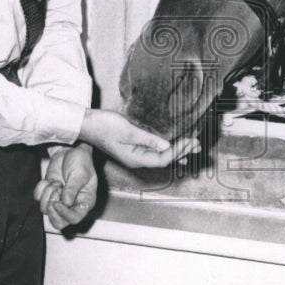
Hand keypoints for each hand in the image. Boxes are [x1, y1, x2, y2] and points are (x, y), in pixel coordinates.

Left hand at [34, 144, 96, 229]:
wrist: (70, 150)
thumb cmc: (81, 161)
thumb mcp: (80, 174)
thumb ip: (73, 188)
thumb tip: (66, 202)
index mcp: (84, 202)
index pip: (74, 218)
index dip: (64, 214)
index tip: (58, 203)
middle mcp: (71, 204)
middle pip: (59, 222)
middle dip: (52, 210)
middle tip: (54, 194)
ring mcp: (58, 199)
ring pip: (45, 210)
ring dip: (47, 195)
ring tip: (55, 183)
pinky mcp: (48, 193)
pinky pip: (38, 198)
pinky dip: (41, 188)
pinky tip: (50, 180)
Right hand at [78, 109, 199, 168]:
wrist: (87, 124)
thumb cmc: (104, 126)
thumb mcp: (127, 131)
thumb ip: (147, 139)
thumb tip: (166, 145)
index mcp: (135, 159)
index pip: (163, 158)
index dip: (179, 150)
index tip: (191, 141)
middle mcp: (137, 160)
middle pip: (164, 159)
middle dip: (182, 152)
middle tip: (198, 144)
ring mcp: (135, 154)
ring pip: (160, 155)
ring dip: (177, 150)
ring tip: (192, 146)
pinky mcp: (133, 147)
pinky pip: (154, 150)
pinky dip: (166, 147)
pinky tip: (173, 146)